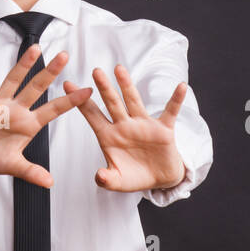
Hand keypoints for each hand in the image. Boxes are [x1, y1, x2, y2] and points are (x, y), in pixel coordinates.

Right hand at [0, 46, 92, 187]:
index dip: (70, 101)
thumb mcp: (12, 166)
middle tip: (65, 55)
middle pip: (36, 88)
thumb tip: (50, 183)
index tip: (88, 90)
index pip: (53, 110)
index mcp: (28, 125)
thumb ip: (30, 172)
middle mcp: (16, 110)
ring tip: (35, 49)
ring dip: (23, 66)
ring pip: (12, 81)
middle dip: (50, 73)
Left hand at [63, 65, 186, 191]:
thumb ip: (107, 179)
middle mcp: (124, 125)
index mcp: (109, 136)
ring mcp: (143, 125)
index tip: (67, 85)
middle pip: (112, 103)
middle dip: (104, 88)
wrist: (159, 179)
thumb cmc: (134, 176)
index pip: (92, 115)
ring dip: (127, 86)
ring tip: (119, 69)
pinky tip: (181, 87)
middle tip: (95, 71)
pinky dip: (176, 100)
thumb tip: (99, 177)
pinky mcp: (163, 129)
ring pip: (134, 101)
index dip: (81, 102)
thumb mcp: (118, 181)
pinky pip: (170, 112)